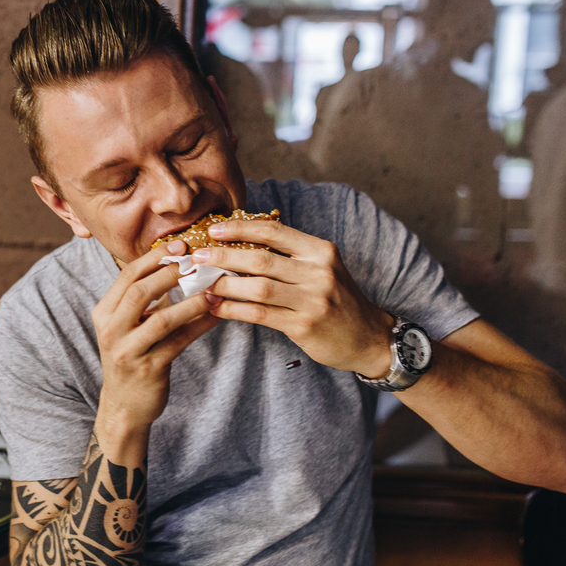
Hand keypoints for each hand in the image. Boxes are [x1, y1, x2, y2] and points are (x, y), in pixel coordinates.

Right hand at [92, 240, 220, 432]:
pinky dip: (200, 326)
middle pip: (140, 291)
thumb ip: (144, 300)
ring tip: (214, 290)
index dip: (155, 258)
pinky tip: (217, 316)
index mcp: (104, 313)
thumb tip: (178, 264)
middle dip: (171, 272)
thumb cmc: (132, 357)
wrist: (124, 405)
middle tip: (199, 262)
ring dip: (192, 302)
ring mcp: (127, 351)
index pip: (127, 276)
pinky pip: (179, 342)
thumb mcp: (127, 326)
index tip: (181, 245)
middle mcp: (111, 330)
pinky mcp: (148, 370)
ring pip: (162, 319)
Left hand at [195, 219, 392, 376]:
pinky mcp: (304, 326)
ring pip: (257, 287)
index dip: (240, 228)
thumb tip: (238, 243)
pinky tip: (215, 307)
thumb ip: (289, 256)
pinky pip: (259, 314)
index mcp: (320, 250)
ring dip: (224, 284)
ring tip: (202, 283)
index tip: (213, 229)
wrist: (368, 337)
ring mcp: (312, 300)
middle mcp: (318, 272)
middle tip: (197, 256)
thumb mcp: (321, 268)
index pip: (274, 230)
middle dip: (223, 256)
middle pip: (260, 258)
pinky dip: (233, 309)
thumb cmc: (336, 299)